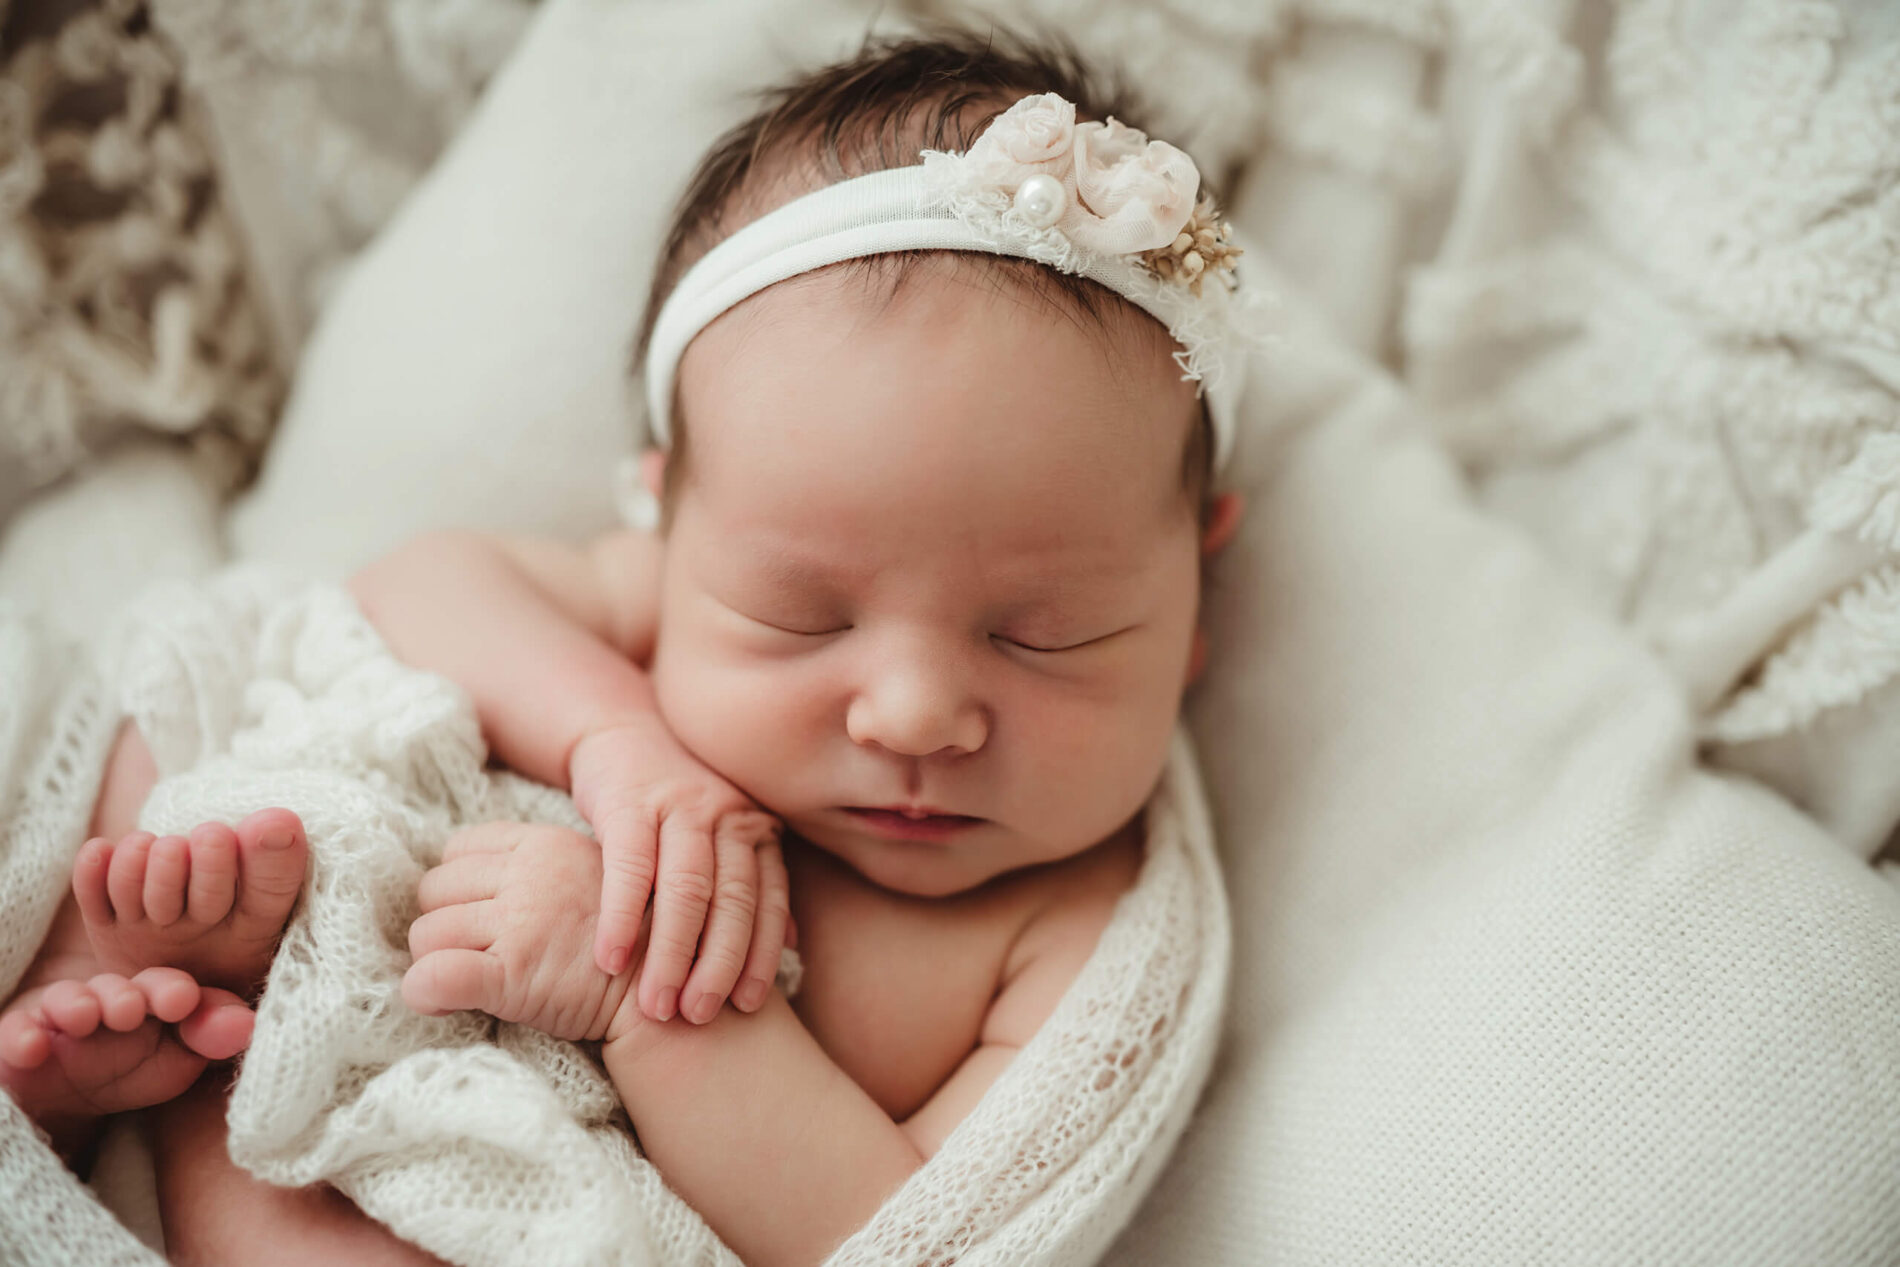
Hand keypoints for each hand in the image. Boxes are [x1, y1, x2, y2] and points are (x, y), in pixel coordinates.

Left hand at [402, 822, 646, 1043]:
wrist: (665, 992)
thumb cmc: (624, 940)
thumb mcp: (584, 875)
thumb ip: (535, 868)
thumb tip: (471, 883)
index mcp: (543, 843)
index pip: (457, 849)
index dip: (458, 887)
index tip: (479, 917)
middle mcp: (528, 874)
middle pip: (434, 889)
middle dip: (443, 924)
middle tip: (472, 954)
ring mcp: (521, 921)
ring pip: (427, 934)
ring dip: (435, 961)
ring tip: (468, 982)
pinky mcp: (513, 973)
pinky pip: (437, 975)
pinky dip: (423, 992)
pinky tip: (440, 1002)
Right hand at [568, 718, 791, 1024]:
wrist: (623, 735)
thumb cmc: (675, 805)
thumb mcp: (722, 838)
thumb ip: (753, 884)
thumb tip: (793, 943)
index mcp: (755, 828)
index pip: (767, 901)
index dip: (759, 956)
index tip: (746, 1008)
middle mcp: (728, 814)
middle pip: (731, 900)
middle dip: (717, 965)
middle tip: (697, 1018)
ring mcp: (681, 804)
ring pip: (685, 889)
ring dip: (671, 953)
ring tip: (655, 1006)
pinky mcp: (630, 801)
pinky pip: (628, 868)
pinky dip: (620, 918)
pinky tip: (609, 961)